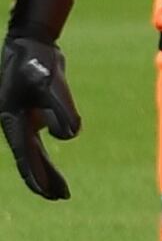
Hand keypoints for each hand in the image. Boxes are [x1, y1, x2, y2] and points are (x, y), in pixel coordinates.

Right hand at [2, 0, 77, 201]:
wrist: (32, 42)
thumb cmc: (36, 61)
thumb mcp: (50, 82)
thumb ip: (61, 108)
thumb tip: (70, 137)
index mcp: (12, 119)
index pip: (25, 155)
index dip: (35, 175)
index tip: (46, 194)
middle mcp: (16, 122)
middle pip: (31, 158)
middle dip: (44, 179)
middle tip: (59, 198)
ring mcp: (26, 117)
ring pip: (37, 151)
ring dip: (49, 169)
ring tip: (61, 190)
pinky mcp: (37, 110)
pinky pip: (47, 134)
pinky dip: (53, 148)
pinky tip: (63, 151)